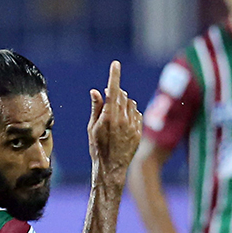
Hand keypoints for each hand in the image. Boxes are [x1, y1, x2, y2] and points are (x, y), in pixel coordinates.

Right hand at [87, 60, 141, 185]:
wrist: (111, 168)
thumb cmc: (97, 148)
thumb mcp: (92, 128)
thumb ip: (96, 108)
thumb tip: (96, 91)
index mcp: (108, 117)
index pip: (112, 90)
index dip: (114, 75)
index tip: (115, 64)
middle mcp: (122, 119)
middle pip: (122, 95)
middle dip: (116, 93)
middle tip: (109, 98)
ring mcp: (133, 125)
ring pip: (131, 104)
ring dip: (124, 103)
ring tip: (116, 114)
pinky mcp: (139, 131)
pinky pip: (137, 114)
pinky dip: (131, 113)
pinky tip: (124, 122)